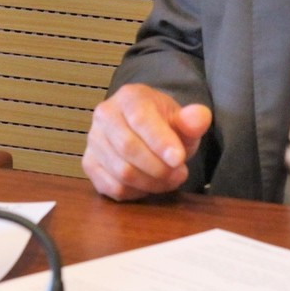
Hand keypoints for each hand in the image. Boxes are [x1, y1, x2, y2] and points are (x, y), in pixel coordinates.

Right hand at [82, 83, 212, 200]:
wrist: (146, 132)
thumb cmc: (165, 125)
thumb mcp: (183, 121)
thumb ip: (192, 120)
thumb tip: (200, 117)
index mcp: (129, 97)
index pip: (140, 119)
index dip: (160, 142)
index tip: (179, 159)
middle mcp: (105, 115)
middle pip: (128, 148)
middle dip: (159, 167)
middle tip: (180, 173)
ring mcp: (94, 140)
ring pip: (121, 171)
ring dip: (151, 182)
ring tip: (169, 179)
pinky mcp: (89, 164)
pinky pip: (112, 187)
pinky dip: (136, 192)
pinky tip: (150, 185)